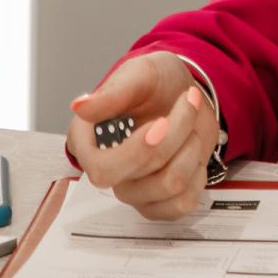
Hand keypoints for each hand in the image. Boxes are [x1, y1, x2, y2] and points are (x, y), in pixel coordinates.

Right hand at [68, 53, 220, 220]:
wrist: (186, 94)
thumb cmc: (157, 83)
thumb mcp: (138, 74)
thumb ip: (112, 93)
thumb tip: (80, 107)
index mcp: (88, 141)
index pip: (102, 168)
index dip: (137, 151)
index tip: (162, 122)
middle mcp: (107, 169)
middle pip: (141, 177)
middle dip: (175, 136)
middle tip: (188, 103)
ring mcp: (132, 190)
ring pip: (169, 186)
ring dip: (191, 149)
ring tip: (189, 125)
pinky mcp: (158, 201)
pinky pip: (182, 204)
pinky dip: (198, 174)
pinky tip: (191, 152)